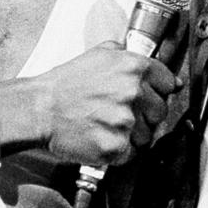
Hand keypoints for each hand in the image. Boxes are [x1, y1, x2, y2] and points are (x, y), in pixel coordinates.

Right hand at [0, 42, 181, 169]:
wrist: (40, 108)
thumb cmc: (66, 83)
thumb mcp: (99, 53)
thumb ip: (129, 56)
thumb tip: (160, 70)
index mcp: (133, 67)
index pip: (168, 83)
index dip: (158, 91)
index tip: (147, 97)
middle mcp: (133, 92)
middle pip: (160, 112)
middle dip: (145, 115)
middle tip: (120, 113)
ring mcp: (125, 121)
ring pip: (147, 135)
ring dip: (132, 135)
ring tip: (107, 126)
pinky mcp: (116, 146)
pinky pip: (131, 153)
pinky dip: (119, 151)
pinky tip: (102, 137)